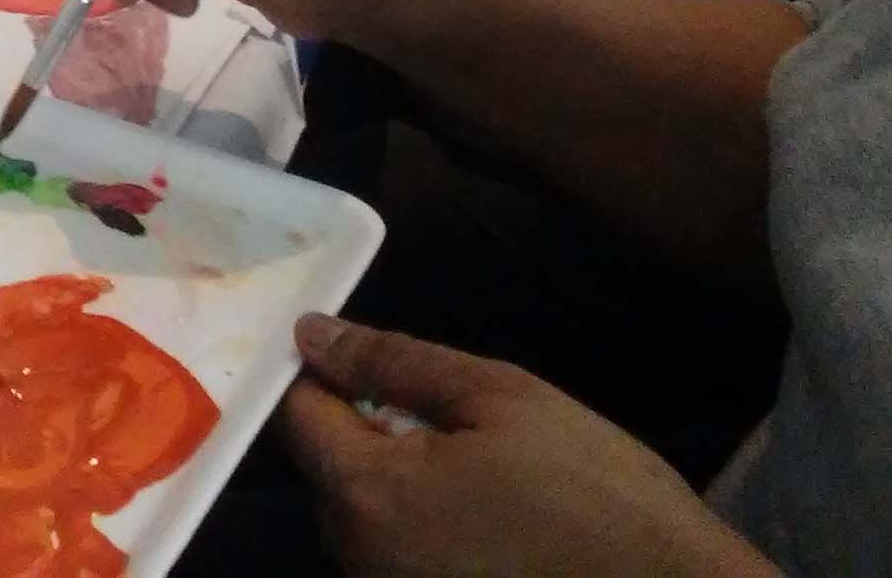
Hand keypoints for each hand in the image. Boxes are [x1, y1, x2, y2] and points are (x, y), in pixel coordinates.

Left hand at [279, 316, 775, 577]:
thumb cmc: (593, 490)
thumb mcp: (499, 397)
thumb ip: (393, 362)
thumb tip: (311, 335)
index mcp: (366, 493)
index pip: (298, 416)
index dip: (323, 374)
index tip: (371, 358)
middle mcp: (358, 556)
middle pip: (327, 469)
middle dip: (368, 430)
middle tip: (454, 418)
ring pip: (362, 514)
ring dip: (398, 479)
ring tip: (484, 470)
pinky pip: (397, 551)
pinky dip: (424, 523)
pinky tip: (490, 516)